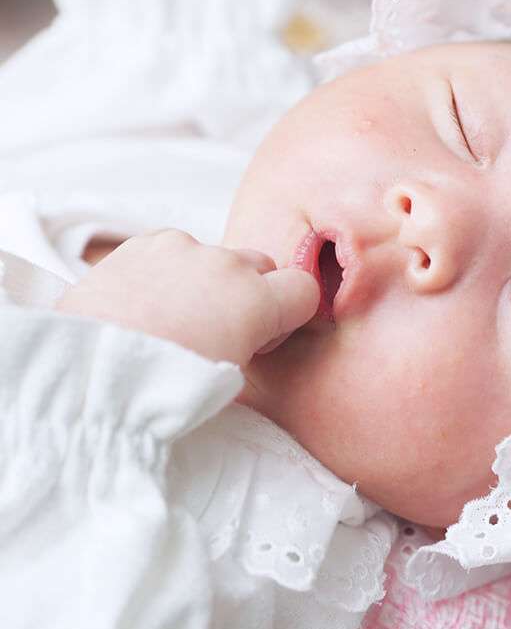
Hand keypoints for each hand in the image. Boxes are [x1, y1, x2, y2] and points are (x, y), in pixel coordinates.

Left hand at [56, 229, 318, 365]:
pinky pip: (176, 248)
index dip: (288, 313)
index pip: (304, 288)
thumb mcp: (227, 379)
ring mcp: (184, 248)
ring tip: (172, 317)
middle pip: (261, 266)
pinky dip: (171, 268)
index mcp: (256, 301)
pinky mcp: (145, 242)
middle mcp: (226, 263)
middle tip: (216, 330)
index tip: (262, 336)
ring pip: (216, 256)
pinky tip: (149, 299)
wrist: (88, 370)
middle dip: (249, 291)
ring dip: (206, 279)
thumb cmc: (161, 386)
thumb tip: (251, 335)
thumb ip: (252, 342)